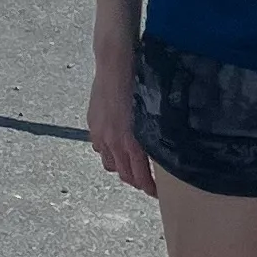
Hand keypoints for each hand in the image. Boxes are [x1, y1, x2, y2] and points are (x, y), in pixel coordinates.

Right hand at [88, 50, 155, 194]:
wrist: (116, 64)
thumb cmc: (139, 84)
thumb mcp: (152, 115)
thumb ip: (153, 137)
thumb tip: (163, 152)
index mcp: (132, 142)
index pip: (140, 177)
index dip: (149, 188)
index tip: (156, 192)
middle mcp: (114, 142)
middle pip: (124, 175)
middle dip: (136, 181)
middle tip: (146, 183)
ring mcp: (102, 134)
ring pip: (110, 164)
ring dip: (121, 168)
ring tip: (130, 166)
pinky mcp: (93, 124)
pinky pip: (99, 148)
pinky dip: (108, 152)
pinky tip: (115, 146)